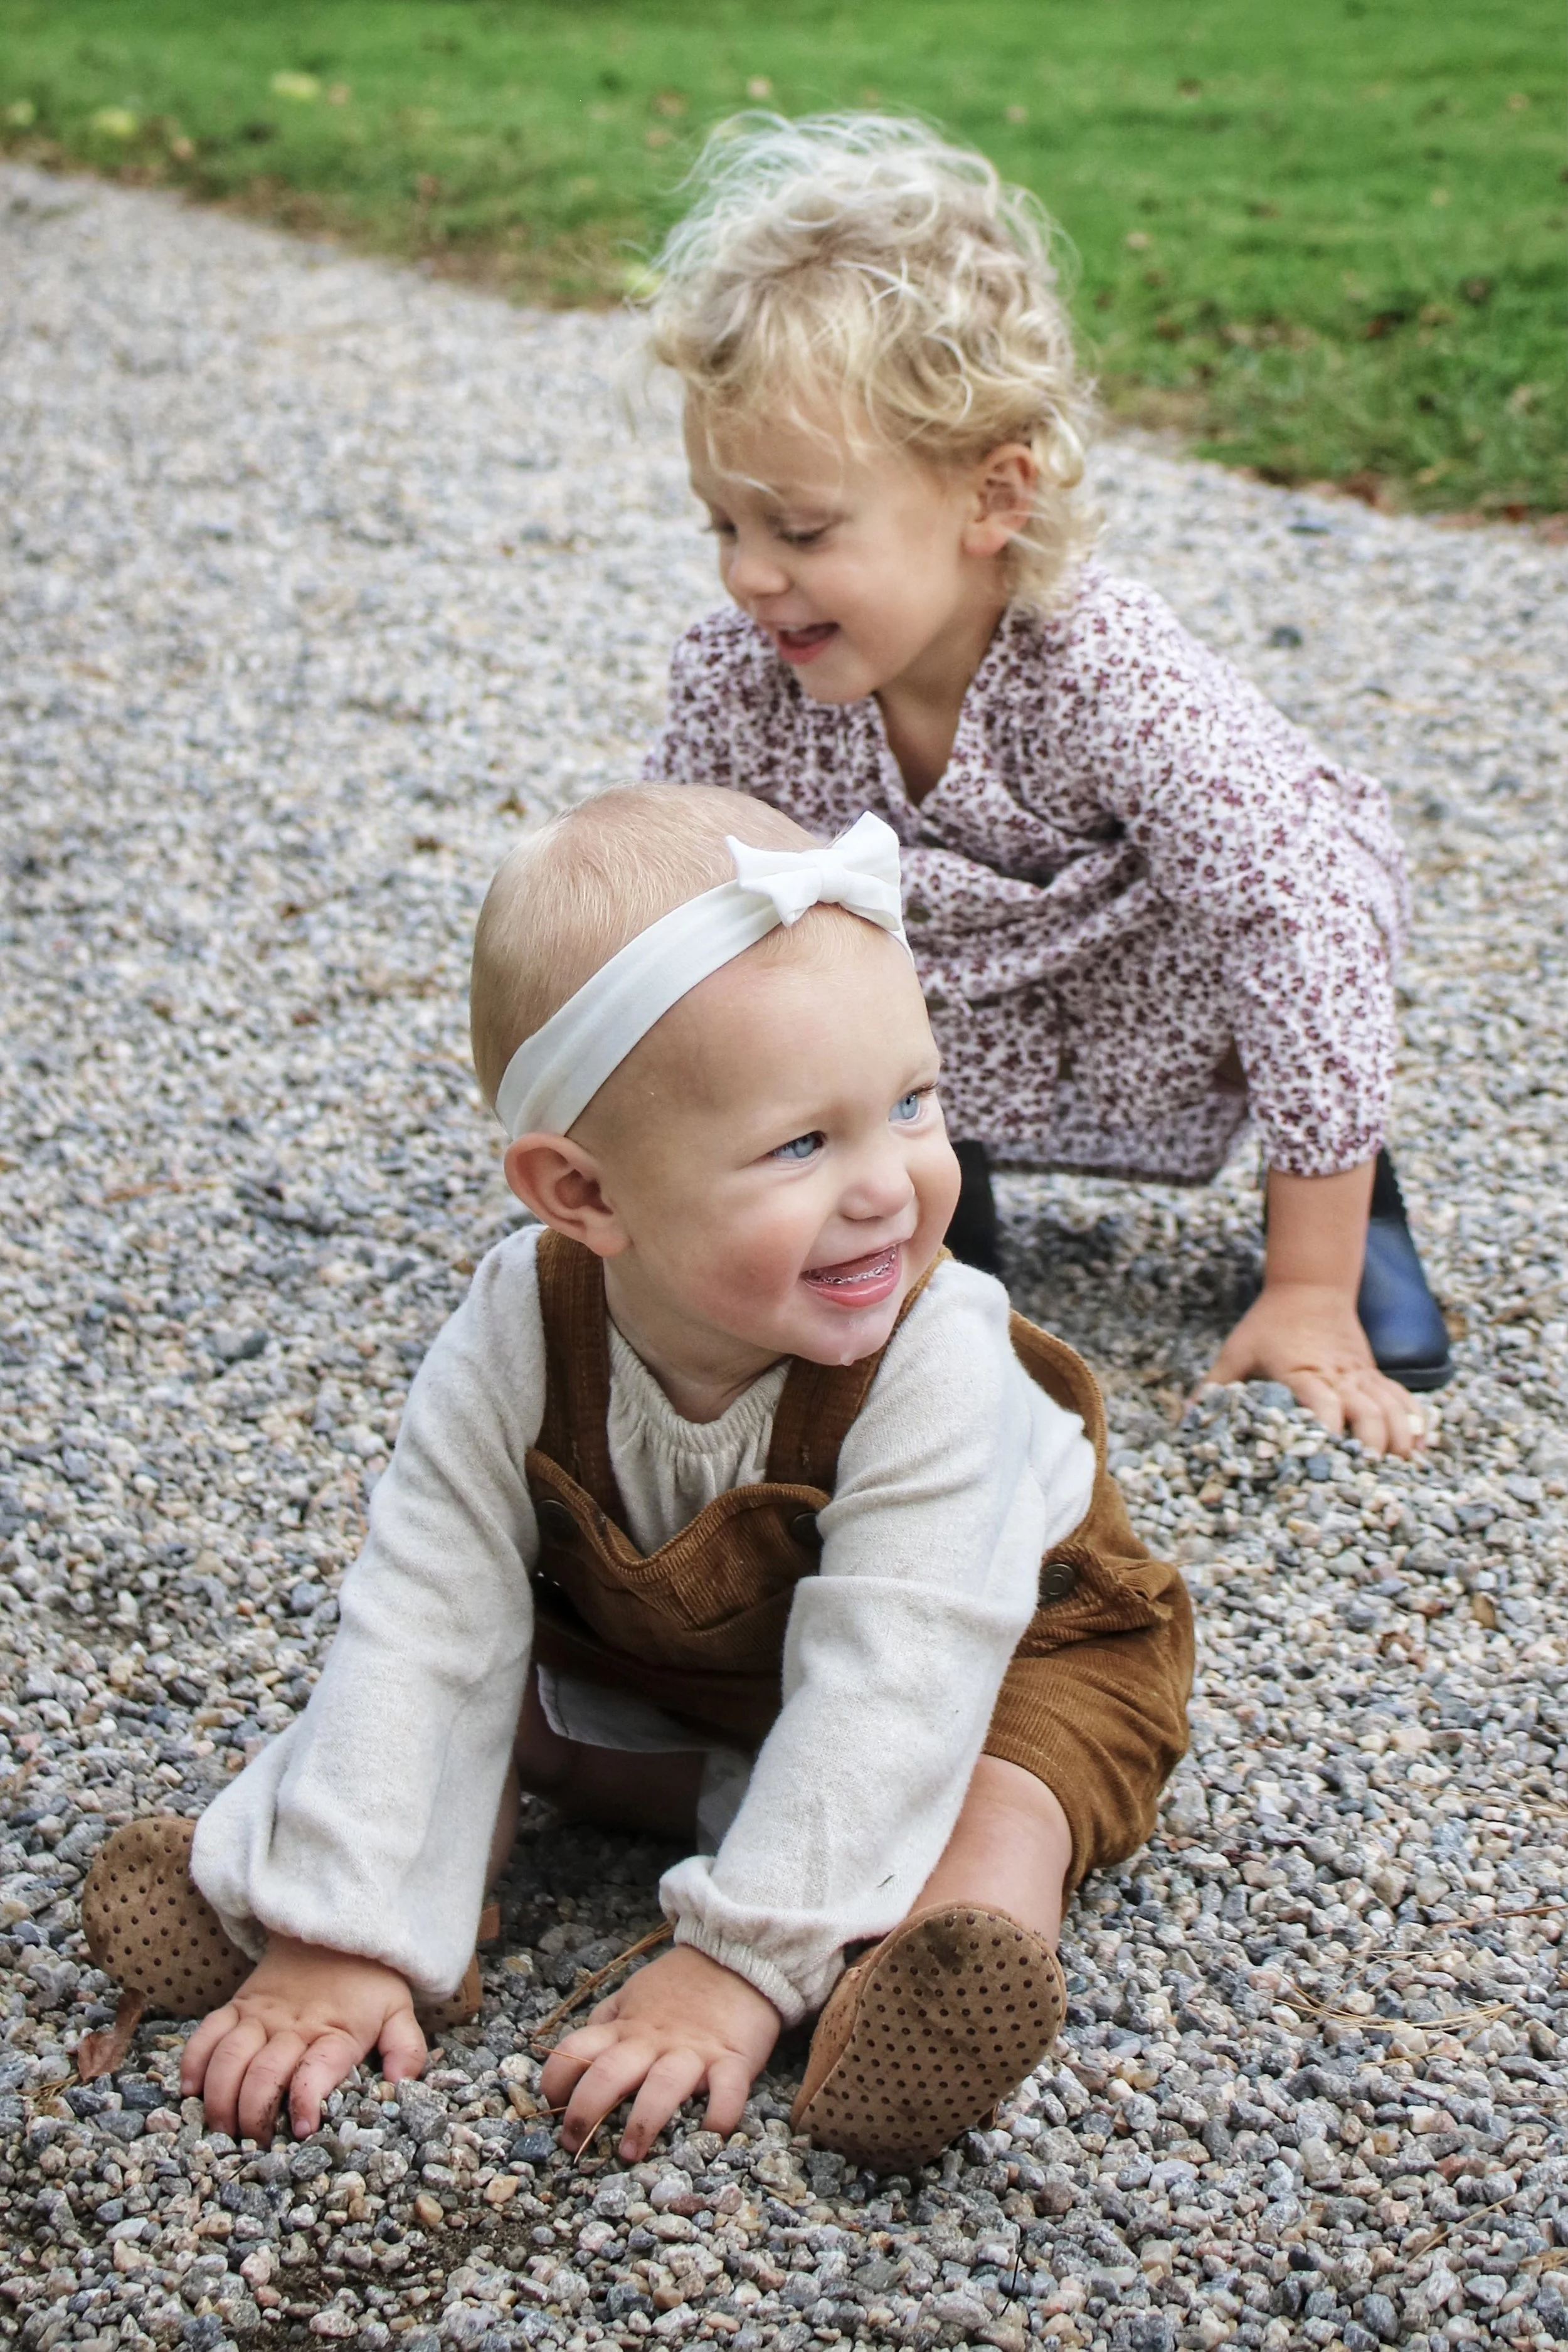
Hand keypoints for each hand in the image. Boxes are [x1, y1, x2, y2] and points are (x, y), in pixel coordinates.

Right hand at [181, 1936, 426, 2141]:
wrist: (335, 1930)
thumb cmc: (368, 1981)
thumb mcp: (398, 2010)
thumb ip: (405, 2048)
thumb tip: (401, 2084)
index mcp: (336, 2031)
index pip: (317, 2068)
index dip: (306, 2099)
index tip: (303, 2127)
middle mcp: (294, 2025)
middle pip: (264, 2072)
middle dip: (254, 2115)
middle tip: (254, 2145)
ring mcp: (261, 2014)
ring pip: (230, 2057)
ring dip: (221, 2098)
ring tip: (221, 2130)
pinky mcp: (239, 2004)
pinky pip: (208, 2032)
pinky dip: (194, 2061)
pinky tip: (190, 2091)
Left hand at [540, 1945, 779, 2161]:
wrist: (738, 1958)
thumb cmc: (680, 1986)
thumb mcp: (633, 1995)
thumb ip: (607, 2023)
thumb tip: (576, 2056)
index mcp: (626, 2027)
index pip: (577, 2049)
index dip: (557, 2077)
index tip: (552, 2104)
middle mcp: (652, 2041)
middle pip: (609, 2073)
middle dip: (585, 2112)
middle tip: (573, 2145)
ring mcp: (693, 2051)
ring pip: (662, 2085)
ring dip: (643, 2121)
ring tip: (631, 2153)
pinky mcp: (732, 2059)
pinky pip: (727, 2090)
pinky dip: (719, 2114)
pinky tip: (711, 2136)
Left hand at [1207, 1281, 1422, 1457]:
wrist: (1310, 1288)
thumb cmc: (1267, 1326)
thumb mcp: (1236, 1353)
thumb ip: (1214, 1387)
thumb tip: (1186, 1421)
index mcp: (1301, 1372)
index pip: (1321, 1402)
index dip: (1327, 1429)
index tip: (1327, 1458)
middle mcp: (1338, 1375)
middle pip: (1368, 1412)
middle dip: (1373, 1447)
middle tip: (1369, 1482)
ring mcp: (1361, 1375)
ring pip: (1392, 1408)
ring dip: (1398, 1440)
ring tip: (1398, 1474)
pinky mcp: (1375, 1375)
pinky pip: (1403, 1399)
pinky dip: (1414, 1423)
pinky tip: (1418, 1448)